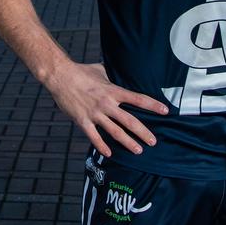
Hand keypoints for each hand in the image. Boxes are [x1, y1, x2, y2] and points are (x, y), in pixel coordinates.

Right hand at [43, 62, 169, 157]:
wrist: (60, 76)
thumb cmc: (81, 71)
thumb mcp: (101, 70)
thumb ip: (113, 75)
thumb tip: (122, 71)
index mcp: (113, 90)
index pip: (137, 99)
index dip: (152, 105)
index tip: (165, 111)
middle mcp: (106, 104)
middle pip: (129, 121)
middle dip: (143, 132)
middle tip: (153, 142)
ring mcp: (95, 113)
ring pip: (115, 131)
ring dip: (128, 142)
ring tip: (138, 150)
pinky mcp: (82, 120)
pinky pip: (94, 137)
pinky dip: (102, 146)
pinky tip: (109, 154)